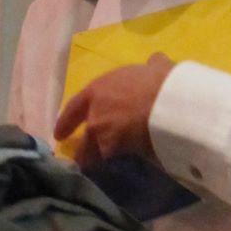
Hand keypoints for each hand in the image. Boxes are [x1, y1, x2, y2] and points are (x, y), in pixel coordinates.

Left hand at [55, 52, 174, 167]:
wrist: (171, 106)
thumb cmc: (160, 81)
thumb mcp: (155, 66)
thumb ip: (151, 65)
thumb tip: (156, 61)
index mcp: (97, 92)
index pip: (73, 109)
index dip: (65, 122)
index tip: (59, 134)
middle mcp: (95, 118)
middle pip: (83, 142)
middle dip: (82, 151)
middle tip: (84, 158)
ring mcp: (107, 140)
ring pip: (97, 157)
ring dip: (100, 162)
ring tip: (107, 168)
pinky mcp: (122, 157)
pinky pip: (117, 165)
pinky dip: (120, 168)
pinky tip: (127, 169)